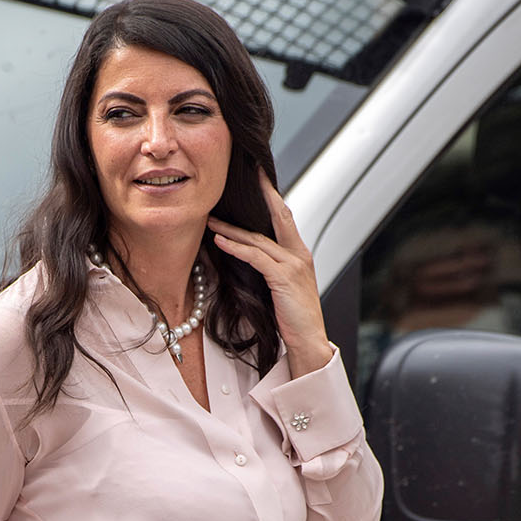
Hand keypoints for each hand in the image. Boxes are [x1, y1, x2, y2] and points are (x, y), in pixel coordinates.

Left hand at [207, 170, 332, 377]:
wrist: (310, 343)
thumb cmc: (294, 319)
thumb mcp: (283, 287)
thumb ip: (271, 268)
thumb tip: (248, 255)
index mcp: (300, 254)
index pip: (284, 217)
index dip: (271, 196)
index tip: (257, 178)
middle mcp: (299, 255)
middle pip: (278, 215)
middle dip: (260, 194)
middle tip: (239, 177)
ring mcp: (294, 266)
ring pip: (259, 238)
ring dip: (232, 229)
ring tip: (210, 219)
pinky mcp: (284, 279)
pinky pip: (256, 257)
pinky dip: (236, 248)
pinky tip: (221, 242)